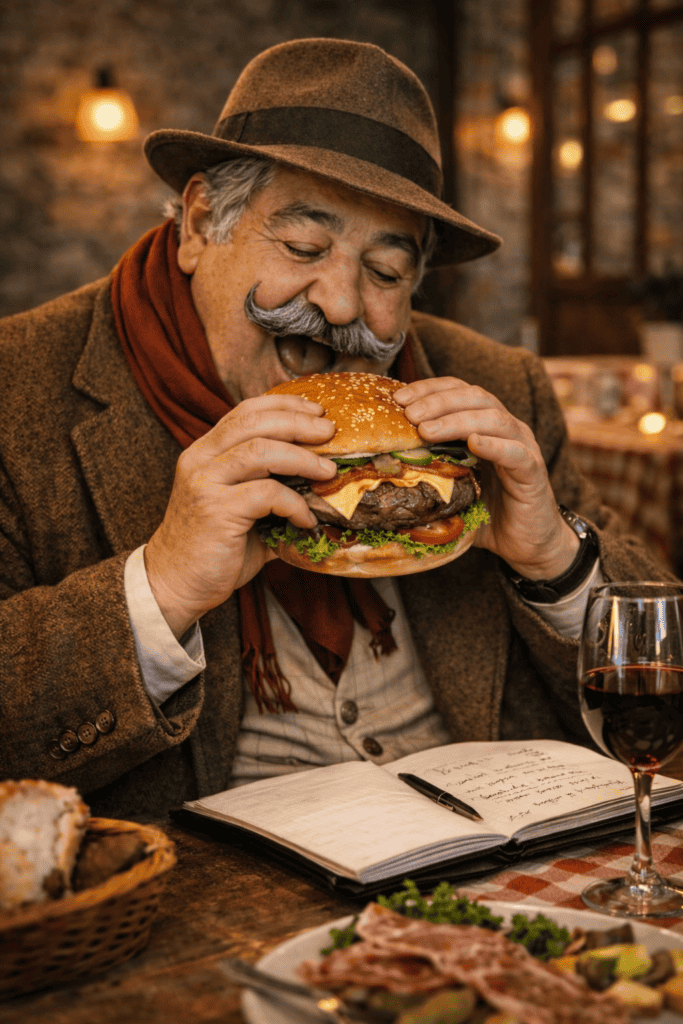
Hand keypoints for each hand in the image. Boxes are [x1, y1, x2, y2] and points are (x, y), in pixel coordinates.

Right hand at [144, 395, 336, 637]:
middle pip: (255, 422)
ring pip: (260, 451)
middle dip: (298, 423)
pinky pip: (266, 494)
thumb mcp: (242, 509)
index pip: (246, 411)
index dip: (284, 405)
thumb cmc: (215, 549)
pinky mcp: (215, 510)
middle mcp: (200, 460)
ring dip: (302, 459)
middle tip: (330, 433)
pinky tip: (306, 520)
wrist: (175, 586)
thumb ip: (273, 491)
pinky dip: (294, 504)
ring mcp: (205, 483)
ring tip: (328, 472)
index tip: (317, 412)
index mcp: (205, 452)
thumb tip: (324, 486)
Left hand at [394, 378, 578, 578]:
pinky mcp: (533, 473)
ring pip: (494, 419)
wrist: (526, 544)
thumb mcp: (451, 488)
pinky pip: (516, 453)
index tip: (400, 398)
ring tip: (427, 430)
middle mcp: (507, 429)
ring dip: (457, 420)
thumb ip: (426, 474)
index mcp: (485, 425)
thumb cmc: (487, 512)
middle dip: (438, 401)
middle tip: (409, 413)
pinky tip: (474, 443)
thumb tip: (379, 475)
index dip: (430, 389)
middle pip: (475, 397)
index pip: (458, 391)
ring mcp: (523, 447)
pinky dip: (495, 445)